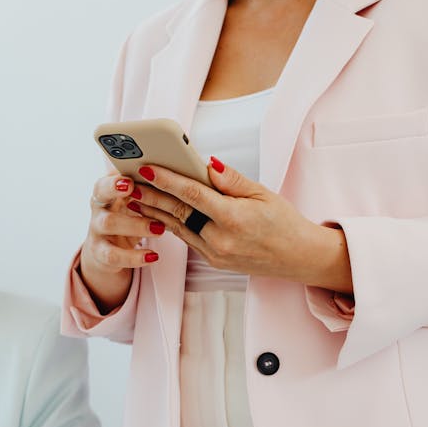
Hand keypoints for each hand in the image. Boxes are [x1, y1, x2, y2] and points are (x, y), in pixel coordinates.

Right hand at [79, 173, 165, 311]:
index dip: (117, 174)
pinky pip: (113, 255)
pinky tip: (153, 256)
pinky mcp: (101, 253)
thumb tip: (187, 169)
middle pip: (100, 193)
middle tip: (132, 188)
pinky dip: (133, 257)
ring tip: (159, 228)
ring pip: (108, 223)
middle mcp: (100, 205)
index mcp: (110, 187)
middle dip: (114, 188)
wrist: (111, 249)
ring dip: (134, 224)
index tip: (132, 172)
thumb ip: (153, 185)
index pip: (110, 172)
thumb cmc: (133, 216)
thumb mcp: (139, 199)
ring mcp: (97, 229)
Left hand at [131, 158, 353, 292]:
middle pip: (178, 212)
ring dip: (154, 211)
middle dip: (151, 195)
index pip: (192, 194)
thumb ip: (231, 181)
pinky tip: (156, 213)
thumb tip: (207, 164)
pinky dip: (171, 224)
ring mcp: (214, 254)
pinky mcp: (212, 261)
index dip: (167, 180)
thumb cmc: (284, 222)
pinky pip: (186, 239)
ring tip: (135, 195)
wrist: (298, 258)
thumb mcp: (263, 194)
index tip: (146, 168)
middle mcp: (220, 239)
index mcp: (233, 219)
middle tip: (129, 181)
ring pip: (177, 227)